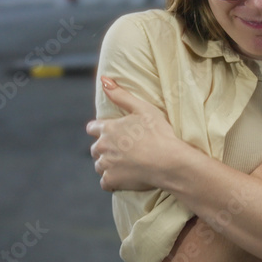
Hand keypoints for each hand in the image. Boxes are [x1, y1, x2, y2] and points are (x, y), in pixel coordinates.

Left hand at [86, 76, 177, 191]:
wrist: (168, 161)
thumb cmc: (159, 133)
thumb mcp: (142, 108)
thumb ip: (120, 94)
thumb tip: (103, 79)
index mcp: (108, 128)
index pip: (92, 128)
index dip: (102, 130)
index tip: (114, 134)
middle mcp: (102, 146)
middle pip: (96, 148)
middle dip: (106, 148)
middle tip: (124, 150)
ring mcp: (106, 165)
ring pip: (99, 165)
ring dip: (108, 164)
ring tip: (126, 163)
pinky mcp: (111, 180)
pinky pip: (105, 182)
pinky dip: (112, 180)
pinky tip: (124, 177)